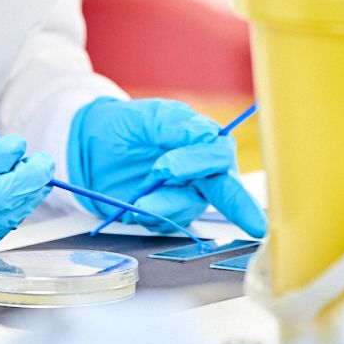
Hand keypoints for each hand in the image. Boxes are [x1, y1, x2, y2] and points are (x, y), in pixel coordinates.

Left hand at [67, 97, 265, 237]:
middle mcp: (202, 169)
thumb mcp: (146, 117)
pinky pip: (170, 223)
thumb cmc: (123, 125)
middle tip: (255, 226)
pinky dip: (154, 217)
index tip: (166, 166)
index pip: (217, 155)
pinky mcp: (167, 212)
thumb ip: (175, 125)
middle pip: (227, 189)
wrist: (88, 148)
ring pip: (192, 207)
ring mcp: (186, 193)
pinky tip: (137, 207)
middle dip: (241, 207)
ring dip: (167, 207)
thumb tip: (206, 134)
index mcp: (203, 140)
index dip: (197, 163)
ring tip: (140, 201)